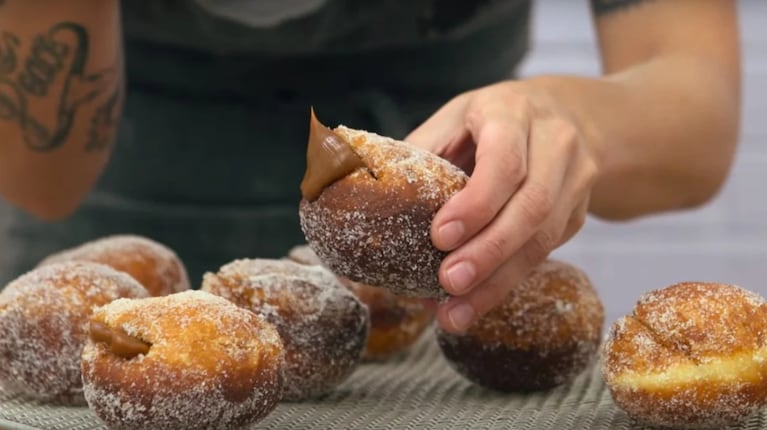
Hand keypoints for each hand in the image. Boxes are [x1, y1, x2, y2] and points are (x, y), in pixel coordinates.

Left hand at [406, 80, 599, 333]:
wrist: (569, 113)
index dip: (475, 203)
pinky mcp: (579, 213)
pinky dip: (507, 281)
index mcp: (513, 112)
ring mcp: (575, 179)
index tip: (440, 237)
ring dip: (497, 281)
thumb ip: (424, 155)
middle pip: (531, 205)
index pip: (504, 160)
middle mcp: (555, 143)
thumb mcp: (454, 121)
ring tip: (456, 312)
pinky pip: (545, 252)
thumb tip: (380, 206)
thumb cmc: (493, 120)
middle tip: (448, 283)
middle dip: (487, 252)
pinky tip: (476, 302)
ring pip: (543, 237)